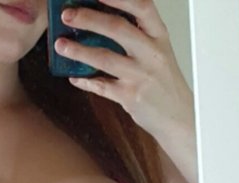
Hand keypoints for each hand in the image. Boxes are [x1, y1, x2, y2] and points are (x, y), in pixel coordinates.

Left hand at [54, 0, 194, 140]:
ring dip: (78, 50)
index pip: (141, 6)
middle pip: (117, 28)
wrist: (178, 116)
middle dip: (88, 19)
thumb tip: (100, 19)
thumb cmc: (163, 81)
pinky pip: (101, 86)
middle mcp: (151, 53)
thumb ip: (137, 34)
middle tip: (67, 15)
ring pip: (104, 58)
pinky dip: (84, 81)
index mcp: (159, 35)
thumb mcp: (157, 50)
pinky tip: (73, 76)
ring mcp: (140, 75)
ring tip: (60, 45)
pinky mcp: (130, 97)